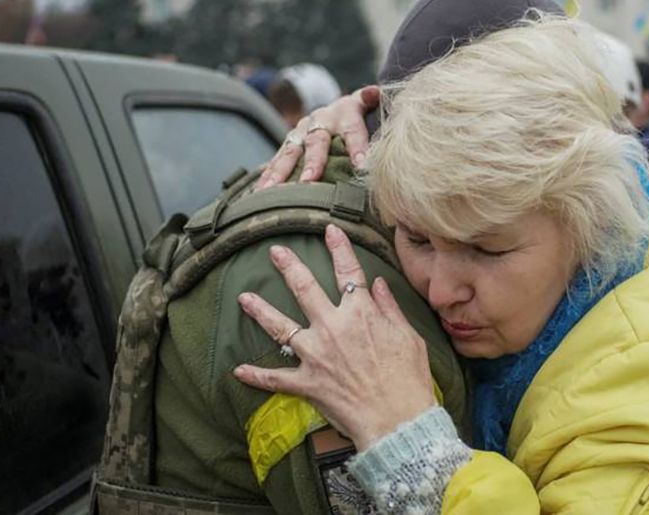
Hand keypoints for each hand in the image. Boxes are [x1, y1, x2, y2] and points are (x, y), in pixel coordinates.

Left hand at [233, 224, 434, 449]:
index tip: (329, 230)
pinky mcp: (307, 382)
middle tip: (274, 251)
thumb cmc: (410, 378)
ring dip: (260, 311)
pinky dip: (256, 376)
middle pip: (304, 289)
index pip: (348, 271)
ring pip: (280, 327)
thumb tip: (378, 284)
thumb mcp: (408, 336)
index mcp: (360, 313)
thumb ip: (390, 308)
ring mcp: (316, 354)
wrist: (397, 417)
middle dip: (288, 266)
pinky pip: (275, 378)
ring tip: (244, 297)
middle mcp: (333, 327)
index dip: (338, 248)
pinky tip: (238, 371)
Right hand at [255, 85, 379, 188]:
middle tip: (310, 180)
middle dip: (313, 161)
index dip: (356, 145)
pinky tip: (258, 193)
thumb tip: (375, 92)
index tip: (361, 165)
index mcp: (345, 111)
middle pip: (316, 141)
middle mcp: (320, 120)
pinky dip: (267, 176)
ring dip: (281, 171)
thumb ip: (374, 101)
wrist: (340, 110)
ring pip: (291, 152)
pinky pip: (276, 161)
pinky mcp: (289, 144)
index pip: (352, 128)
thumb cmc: (363, 115)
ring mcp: (301, 131)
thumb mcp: (370, 105)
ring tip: (273, 190)